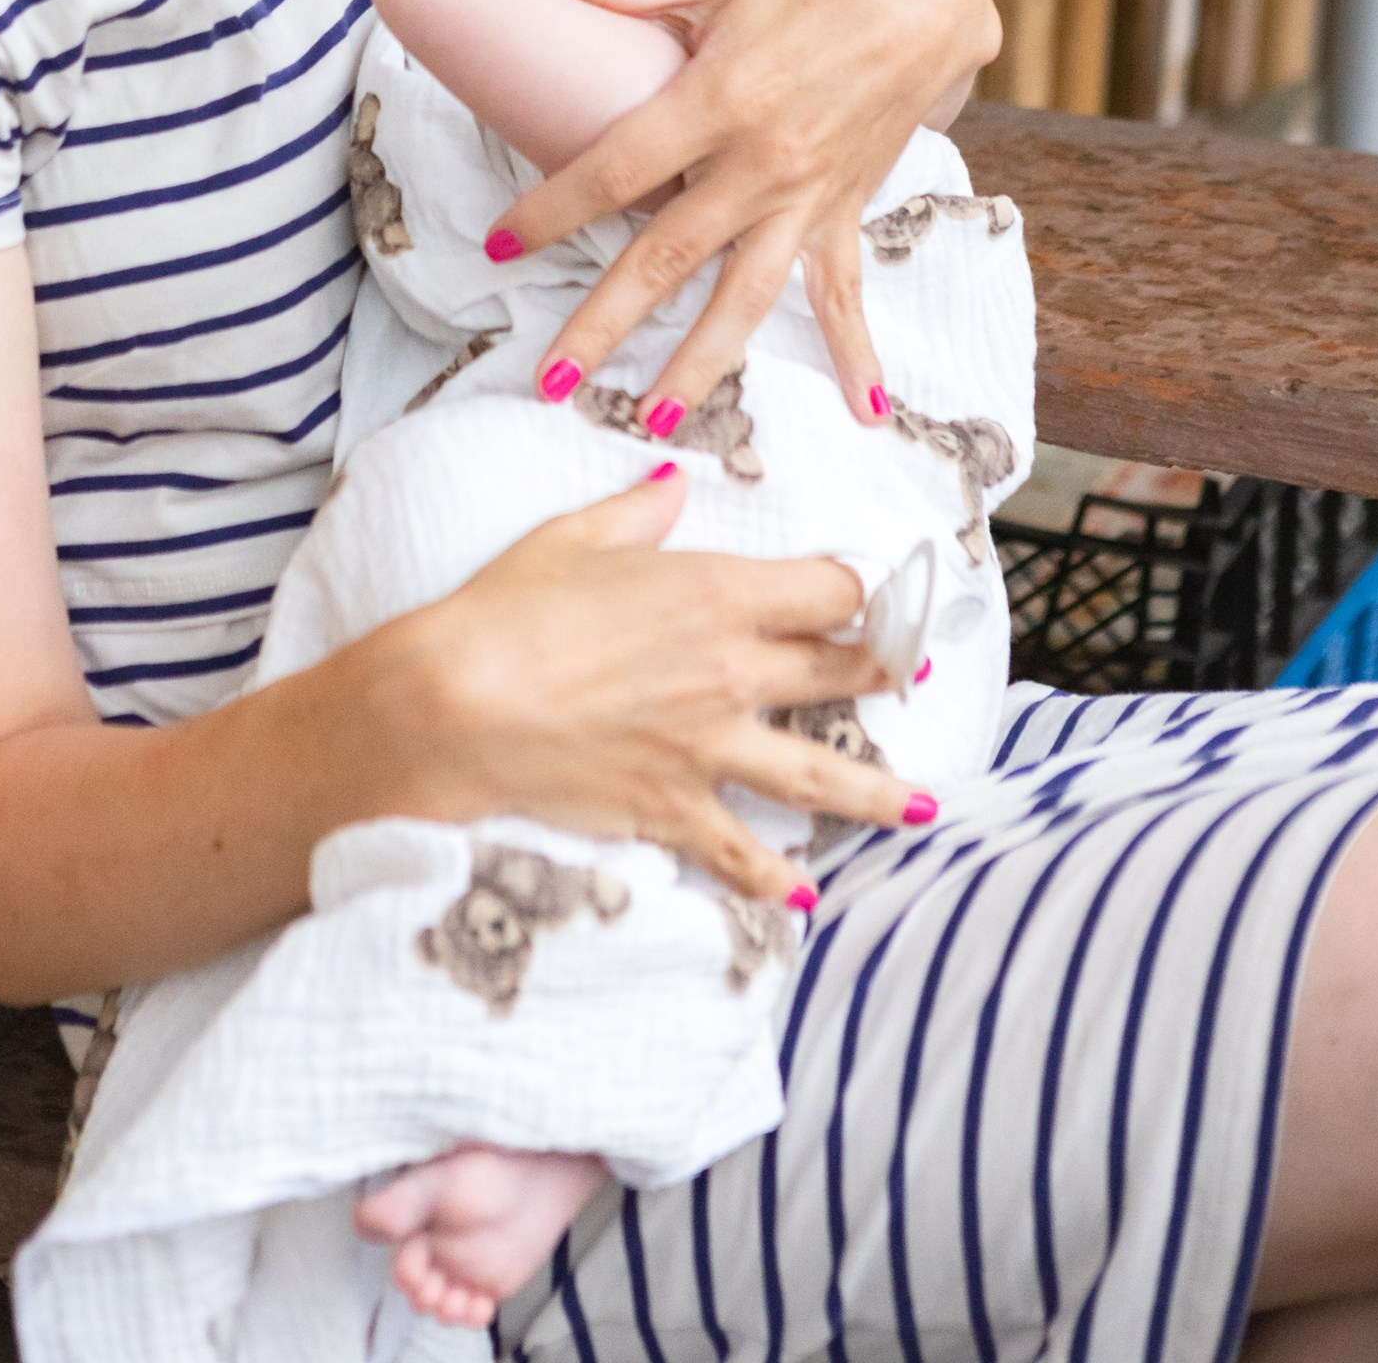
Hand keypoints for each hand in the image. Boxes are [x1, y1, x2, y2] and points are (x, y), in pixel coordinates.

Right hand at [393, 468, 928, 897]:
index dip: (853, 588)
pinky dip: (777, 877)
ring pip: (823, 773)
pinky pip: (743, 852)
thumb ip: (637, 514)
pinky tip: (806, 892)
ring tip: (921, 806)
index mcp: (717, 593)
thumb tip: (672, 486)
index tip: (861, 594)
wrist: (455, 704)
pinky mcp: (676, 808)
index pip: (828, 587)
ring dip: (880, 792)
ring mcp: (710, 747)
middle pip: (843, 671)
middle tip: (913, 678)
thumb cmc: (505, 610)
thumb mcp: (571, 539)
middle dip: (886, 673)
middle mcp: (732, 670)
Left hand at [493, 0, 996, 428]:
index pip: (615, 168)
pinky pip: (846, 291)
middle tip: (550, 382)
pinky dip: (855, 351)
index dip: (553, 207)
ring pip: (743, 297)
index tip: (499, 243)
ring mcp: (808, 196)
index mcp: (719, 100)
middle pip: (666, 257)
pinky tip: (867, 410)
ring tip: (656, 424)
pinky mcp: (849, 208)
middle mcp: (761, 162)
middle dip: (604, 325)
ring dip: (698, 364)